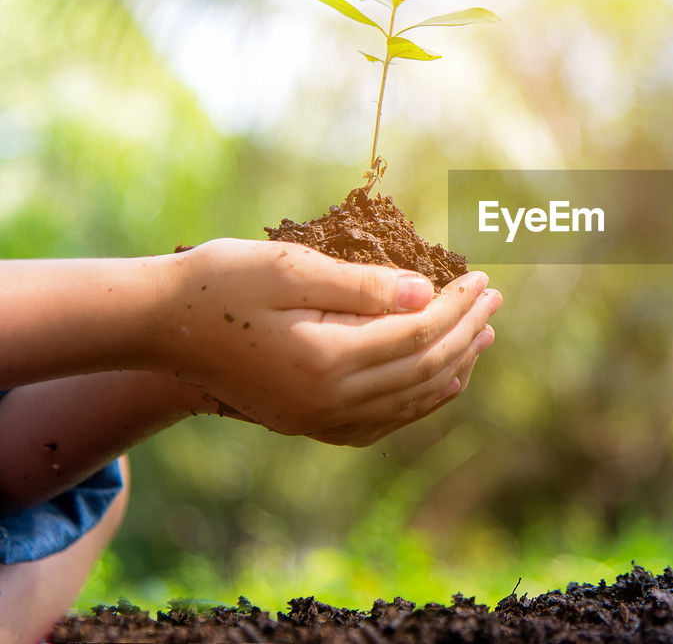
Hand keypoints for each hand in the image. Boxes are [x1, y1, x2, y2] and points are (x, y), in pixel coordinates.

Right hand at [149, 239, 500, 442]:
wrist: (158, 325)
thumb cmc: (221, 282)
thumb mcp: (292, 269)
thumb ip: (363, 286)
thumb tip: (427, 294)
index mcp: (327, 360)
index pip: (418, 333)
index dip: (457, 306)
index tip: (483, 278)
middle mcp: (327, 402)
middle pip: (422, 369)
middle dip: (465, 332)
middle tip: (495, 300)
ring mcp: (316, 419)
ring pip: (408, 401)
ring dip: (452, 367)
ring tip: (483, 337)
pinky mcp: (306, 423)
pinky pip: (381, 421)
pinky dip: (418, 400)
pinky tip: (440, 380)